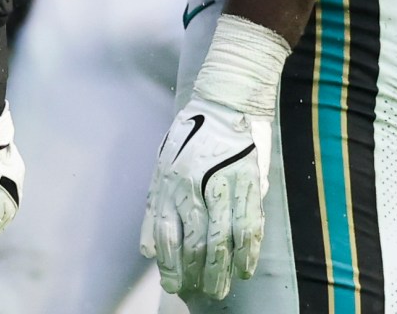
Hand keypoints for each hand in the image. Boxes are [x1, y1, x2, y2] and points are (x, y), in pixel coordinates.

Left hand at [142, 13, 287, 298]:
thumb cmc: (191, 136)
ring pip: (220, 237)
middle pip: (193, 240)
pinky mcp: (248, 181)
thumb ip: (156, 209)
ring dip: (221, 269)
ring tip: (221, 290)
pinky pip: (248, 222)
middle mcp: (193, 186)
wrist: (225, 100)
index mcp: (170, 182)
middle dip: (196, 273)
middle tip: (201, 294)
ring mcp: (222, 184)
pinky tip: (246, 267)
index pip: (167, 234)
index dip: (170, 264)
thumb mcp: (163, 166)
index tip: (174, 285)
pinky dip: (247, 249)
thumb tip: (148, 249)